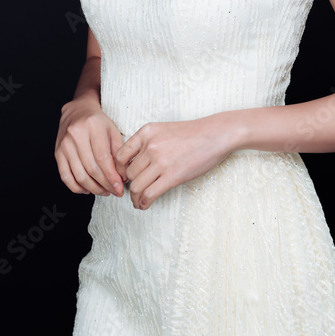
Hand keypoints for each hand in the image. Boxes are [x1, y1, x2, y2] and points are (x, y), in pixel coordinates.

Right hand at [54, 99, 127, 196]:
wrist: (77, 111)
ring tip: (103, 191)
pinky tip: (87, 189)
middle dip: (105, 185)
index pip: (103, 159)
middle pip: (91, 169)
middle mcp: (76, 135)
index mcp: (93, 127)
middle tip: (114, 191)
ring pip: (79, 175)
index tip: (119, 188)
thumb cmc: (97, 122)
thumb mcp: (113, 131)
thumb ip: (119, 152)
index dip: (111, 177)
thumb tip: (123, 176)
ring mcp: (65, 145)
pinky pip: (65, 176)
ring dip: (93, 188)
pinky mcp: (57, 153)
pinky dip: (76, 187)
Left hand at [113, 113, 236, 210]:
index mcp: (146, 132)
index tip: (125, 177)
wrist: (215, 135)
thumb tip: (133, 166)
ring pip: (136, 186)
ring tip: (138, 201)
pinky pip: (149, 194)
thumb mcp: (163, 130)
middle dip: (129, 185)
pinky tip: (145, 205)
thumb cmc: (192, 134)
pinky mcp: (172, 176)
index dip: (119, 170)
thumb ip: (147, 144)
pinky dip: (143, 203)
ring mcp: (161, 161)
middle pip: (128, 173)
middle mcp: (150, 146)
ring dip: (135, 197)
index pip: (120, 155)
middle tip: (133, 191)